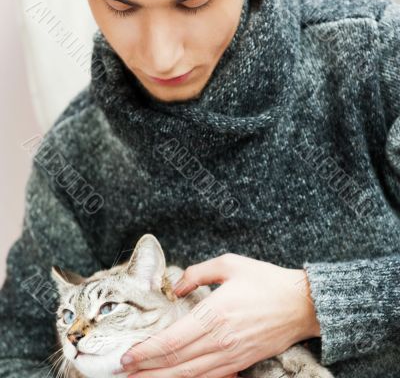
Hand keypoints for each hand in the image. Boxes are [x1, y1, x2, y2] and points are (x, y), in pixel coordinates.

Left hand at [118, 253, 319, 377]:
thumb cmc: (265, 280)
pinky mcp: (242, 361)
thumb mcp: (229, 264)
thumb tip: (176, 286)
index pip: (172, 340)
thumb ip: (198, 272)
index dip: (146, 351)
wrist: (301, 303)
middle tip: (124, 372)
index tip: (127, 356)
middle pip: (176, 362)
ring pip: (190, 375)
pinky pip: (211, 376)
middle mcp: (220, 339)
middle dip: (147, 370)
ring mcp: (232, 354)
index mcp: (214, 313)